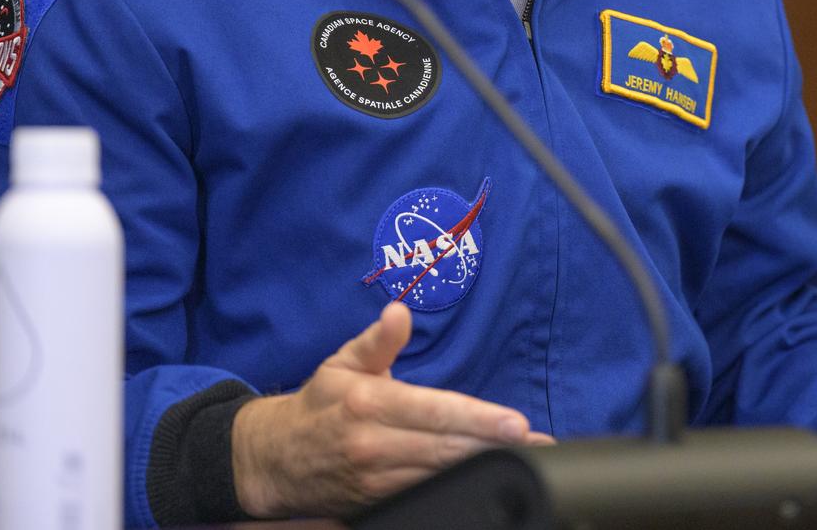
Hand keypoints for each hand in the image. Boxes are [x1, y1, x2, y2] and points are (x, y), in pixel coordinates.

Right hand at [231, 301, 552, 515]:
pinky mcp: (378, 503)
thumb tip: (399, 312)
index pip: (435, 412)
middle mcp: (375, 444)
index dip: (479, 419)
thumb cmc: (319, 403)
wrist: (276, 459)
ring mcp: (377, 480)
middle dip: (495, 446)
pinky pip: (426, 495)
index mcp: (369, 403)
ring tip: (526, 461)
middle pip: (446, 448)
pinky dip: (458, 488)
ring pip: (441, 476)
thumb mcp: (343, 362)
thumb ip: (378, 341)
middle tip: (540, 444)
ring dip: (484, 469)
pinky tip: (486, 480)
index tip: (517, 423)